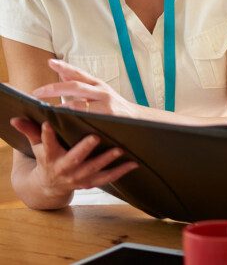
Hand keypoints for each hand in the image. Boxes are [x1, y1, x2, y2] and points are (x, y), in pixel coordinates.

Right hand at [10, 117, 137, 203]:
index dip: (46, 136)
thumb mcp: (36, 146)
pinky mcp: (90, 183)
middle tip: (95, 137)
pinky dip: (120, 171)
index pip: (46, 145)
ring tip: (120, 150)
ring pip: (93, 170)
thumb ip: (30, 131)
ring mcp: (78, 178)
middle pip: (73, 159)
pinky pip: (107, 178)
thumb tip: (15, 118)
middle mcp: (64, 169)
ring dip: (107, 160)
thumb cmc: (46, 157)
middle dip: (84, 149)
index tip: (48, 124)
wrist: (49, 186)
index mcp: (50, 157)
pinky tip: (133, 163)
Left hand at [32, 59, 136, 117]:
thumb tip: (62, 75)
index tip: (50, 62)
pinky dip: (75, 118)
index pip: (79, 73)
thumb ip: (82, 85)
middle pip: (76, 86)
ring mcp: (106, 103)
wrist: (137, 119)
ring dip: (62, 107)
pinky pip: (88, 117)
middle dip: (55, 89)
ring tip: (47, 109)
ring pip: (80, 104)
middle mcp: (102, 91)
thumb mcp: (100, 92)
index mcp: (98, 84)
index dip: (65, 67)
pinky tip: (65, 120)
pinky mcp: (109, 116)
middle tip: (37, 92)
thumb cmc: (114, 106)